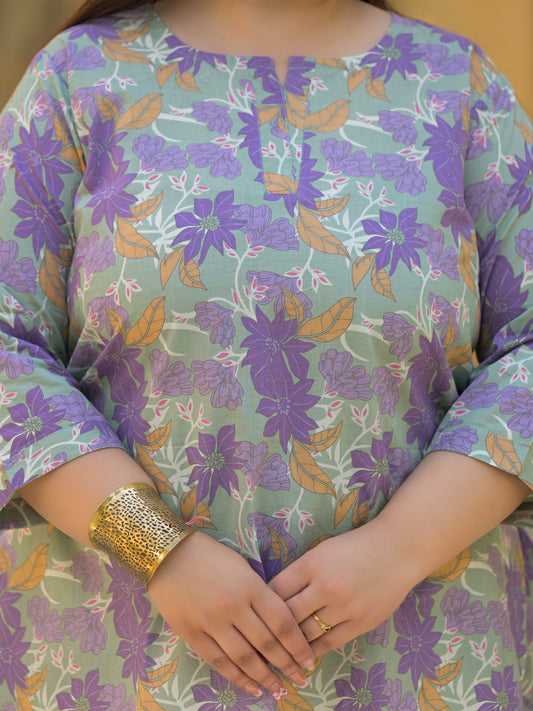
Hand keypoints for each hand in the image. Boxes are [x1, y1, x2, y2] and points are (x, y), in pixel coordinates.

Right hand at [147, 531, 313, 697]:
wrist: (166, 554)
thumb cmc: (208, 554)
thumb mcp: (241, 565)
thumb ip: (258, 592)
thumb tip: (274, 621)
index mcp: (250, 586)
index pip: (282, 622)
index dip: (298, 645)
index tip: (309, 660)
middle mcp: (234, 607)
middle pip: (267, 644)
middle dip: (287, 665)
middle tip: (301, 679)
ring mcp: (211, 622)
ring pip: (244, 658)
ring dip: (265, 677)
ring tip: (279, 689)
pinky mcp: (192, 634)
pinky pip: (218, 661)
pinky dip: (237, 677)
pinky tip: (251, 686)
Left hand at [269, 520, 414, 656]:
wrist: (397, 550)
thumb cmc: (355, 546)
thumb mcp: (322, 550)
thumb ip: (300, 571)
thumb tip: (273, 594)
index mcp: (311, 564)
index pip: (275, 590)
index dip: (261, 604)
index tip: (252, 614)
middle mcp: (325, 587)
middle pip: (286, 616)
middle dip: (269, 629)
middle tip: (257, 640)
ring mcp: (343, 608)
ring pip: (305, 634)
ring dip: (289, 645)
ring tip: (275, 653)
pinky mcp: (359, 623)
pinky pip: (328, 643)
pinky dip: (312, 651)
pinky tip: (301, 656)